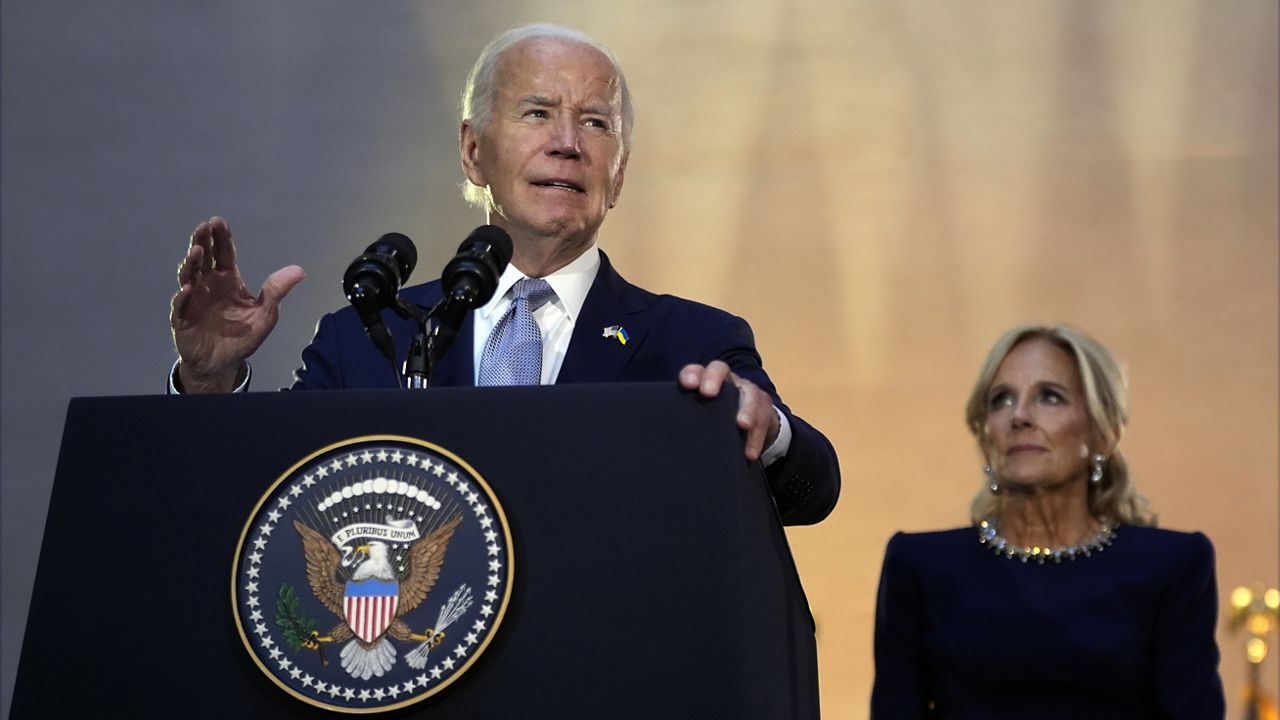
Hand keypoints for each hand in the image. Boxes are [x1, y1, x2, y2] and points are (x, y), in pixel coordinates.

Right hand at [170, 216, 304, 392]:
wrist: (223, 363)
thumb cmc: (242, 336)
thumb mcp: (265, 314)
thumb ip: (276, 291)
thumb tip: (299, 271)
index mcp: (227, 280)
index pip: (223, 253)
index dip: (220, 237)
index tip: (218, 221)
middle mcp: (208, 285)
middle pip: (203, 258)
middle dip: (202, 241)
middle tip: (203, 227)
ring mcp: (193, 300)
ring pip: (189, 276)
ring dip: (192, 263)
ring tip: (196, 251)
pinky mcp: (183, 318)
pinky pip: (181, 306)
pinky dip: (184, 297)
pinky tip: (189, 289)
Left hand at [679, 360, 779, 461]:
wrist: (750, 423)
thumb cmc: (715, 419)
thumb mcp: (701, 417)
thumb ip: (686, 420)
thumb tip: (662, 442)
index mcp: (706, 380)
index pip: (696, 370)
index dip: (692, 374)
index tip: (688, 384)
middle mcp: (727, 380)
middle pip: (720, 369)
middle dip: (713, 378)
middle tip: (708, 393)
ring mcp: (747, 390)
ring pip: (748, 393)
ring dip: (746, 409)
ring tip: (742, 425)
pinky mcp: (764, 406)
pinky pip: (763, 418)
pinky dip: (757, 436)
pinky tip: (749, 452)